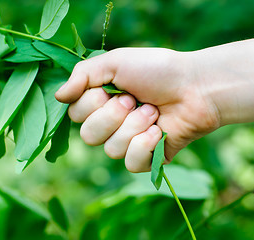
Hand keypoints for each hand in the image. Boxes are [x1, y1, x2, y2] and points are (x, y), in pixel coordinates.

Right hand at [55, 48, 220, 171]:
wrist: (196, 87)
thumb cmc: (157, 70)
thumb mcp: (115, 62)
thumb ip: (83, 75)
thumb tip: (57, 96)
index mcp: (101, 102)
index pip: (74, 115)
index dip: (92, 103)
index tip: (117, 88)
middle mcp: (111, 124)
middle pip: (87, 136)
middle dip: (113, 116)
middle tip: (135, 100)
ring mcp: (128, 143)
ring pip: (110, 150)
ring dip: (134, 126)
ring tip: (153, 112)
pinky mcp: (147, 158)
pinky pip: (131, 163)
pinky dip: (145, 145)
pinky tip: (159, 131)